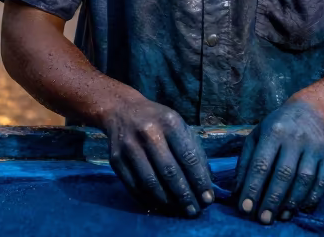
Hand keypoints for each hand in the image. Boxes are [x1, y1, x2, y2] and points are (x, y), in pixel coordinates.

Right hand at [99, 96, 212, 215]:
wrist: (122, 111)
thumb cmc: (158, 121)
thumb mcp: (178, 125)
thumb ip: (192, 150)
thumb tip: (205, 183)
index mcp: (170, 122)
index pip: (188, 157)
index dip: (199, 181)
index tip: (207, 199)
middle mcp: (149, 133)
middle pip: (169, 172)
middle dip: (185, 196)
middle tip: (194, 211)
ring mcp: (129, 147)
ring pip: (151, 183)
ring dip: (168, 202)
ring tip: (180, 211)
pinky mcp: (116, 160)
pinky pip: (134, 187)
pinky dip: (149, 201)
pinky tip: (161, 207)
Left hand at [235, 100, 323, 224]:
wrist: (310, 112)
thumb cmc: (276, 128)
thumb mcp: (256, 137)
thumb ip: (246, 163)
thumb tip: (237, 192)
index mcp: (273, 131)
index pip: (261, 164)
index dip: (252, 188)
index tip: (245, 208)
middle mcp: (295, 138)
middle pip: (284, 173)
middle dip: (272, 199)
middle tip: (262, 219)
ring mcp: (314, 147)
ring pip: (304, 179)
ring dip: (292, 201)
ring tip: (280, 216)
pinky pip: (322, 181)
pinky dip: (312, 198)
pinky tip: (301, 208)